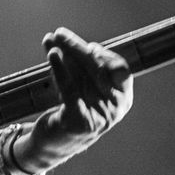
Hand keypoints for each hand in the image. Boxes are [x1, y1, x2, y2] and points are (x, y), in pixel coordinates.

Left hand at [19, 28, 132, 170]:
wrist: (54, 142)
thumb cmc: (72, 108)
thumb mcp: (79, 85)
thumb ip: (75, 63)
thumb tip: (57, 36)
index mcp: (122, 98)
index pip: (120, 70)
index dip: (106, 56)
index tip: (90, 47)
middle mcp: (114, 108)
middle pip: (98, 68)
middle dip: (78, 48)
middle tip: (61, 33)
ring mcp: (99, 117)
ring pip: (82, 76)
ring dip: (66, 52)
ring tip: (52, 38)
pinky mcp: (79, 121)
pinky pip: (69, 89)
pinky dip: (60, 69)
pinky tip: (52, 55)